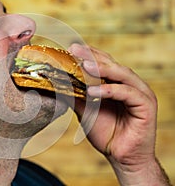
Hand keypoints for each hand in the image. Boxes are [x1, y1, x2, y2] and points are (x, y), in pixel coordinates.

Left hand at [66, 44, 170, 184]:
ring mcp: (140, 94)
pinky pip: (127, 93)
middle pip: (112, 64)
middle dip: (92, 56)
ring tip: (84, 65)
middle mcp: (130, 85)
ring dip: (102, 69)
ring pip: (122, 74)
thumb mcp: (86, 111)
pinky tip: (93, 90)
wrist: (121, 157)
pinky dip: (110, 90)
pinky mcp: (146, 105)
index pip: (103, 64)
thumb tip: (59, 84)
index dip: (88, 55)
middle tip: (75, 49)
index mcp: (117, 84)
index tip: (70, 49)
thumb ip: (76, 97)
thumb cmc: (106, 134)